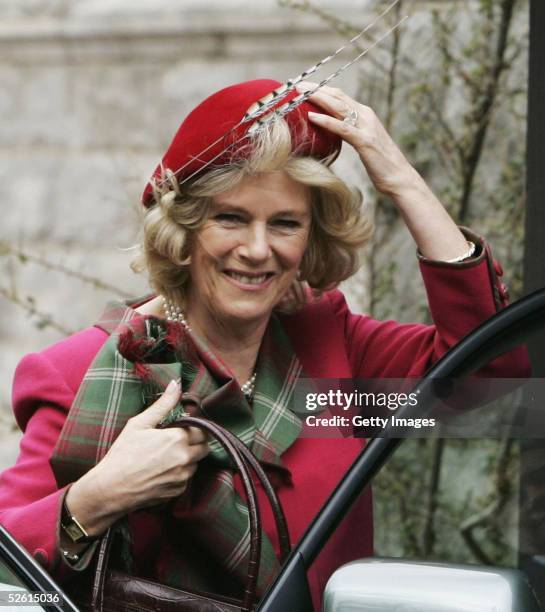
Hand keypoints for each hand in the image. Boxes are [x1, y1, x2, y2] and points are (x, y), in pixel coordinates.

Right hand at [65, 380, 208, 535]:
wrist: (110, 489)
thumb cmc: (122, 454)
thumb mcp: (139, 424)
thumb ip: (163, 404)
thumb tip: (176, 383)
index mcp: (178, 438)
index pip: (203, 429)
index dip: (195, 427)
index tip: (184, 428)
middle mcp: (185, 458)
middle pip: (204, 447)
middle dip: (196, 442)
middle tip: (179, 441)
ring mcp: (182, 477)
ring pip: (196, 463)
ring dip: (189, 458)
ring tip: (168, 456)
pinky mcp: (178, 491)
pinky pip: (187, 479)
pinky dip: (180, 474)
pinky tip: (163, 470)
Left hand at [298, 82, 469, 259]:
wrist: (399, 177)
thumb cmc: (381, 164)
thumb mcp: (364, 143)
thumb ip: (351, 133)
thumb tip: (334, 132)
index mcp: (365, 115)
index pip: (340, 97)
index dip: (321, 90)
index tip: (304, 89)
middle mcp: (366, 116)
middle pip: (337, 96)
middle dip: (315, 89)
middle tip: (296, 86)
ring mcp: (366, 127)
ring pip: (338, 106)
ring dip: (317, 98)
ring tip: (299, 94)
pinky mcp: (364, 141)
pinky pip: (342, 127)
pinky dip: (326, 120)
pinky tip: (311, 116)